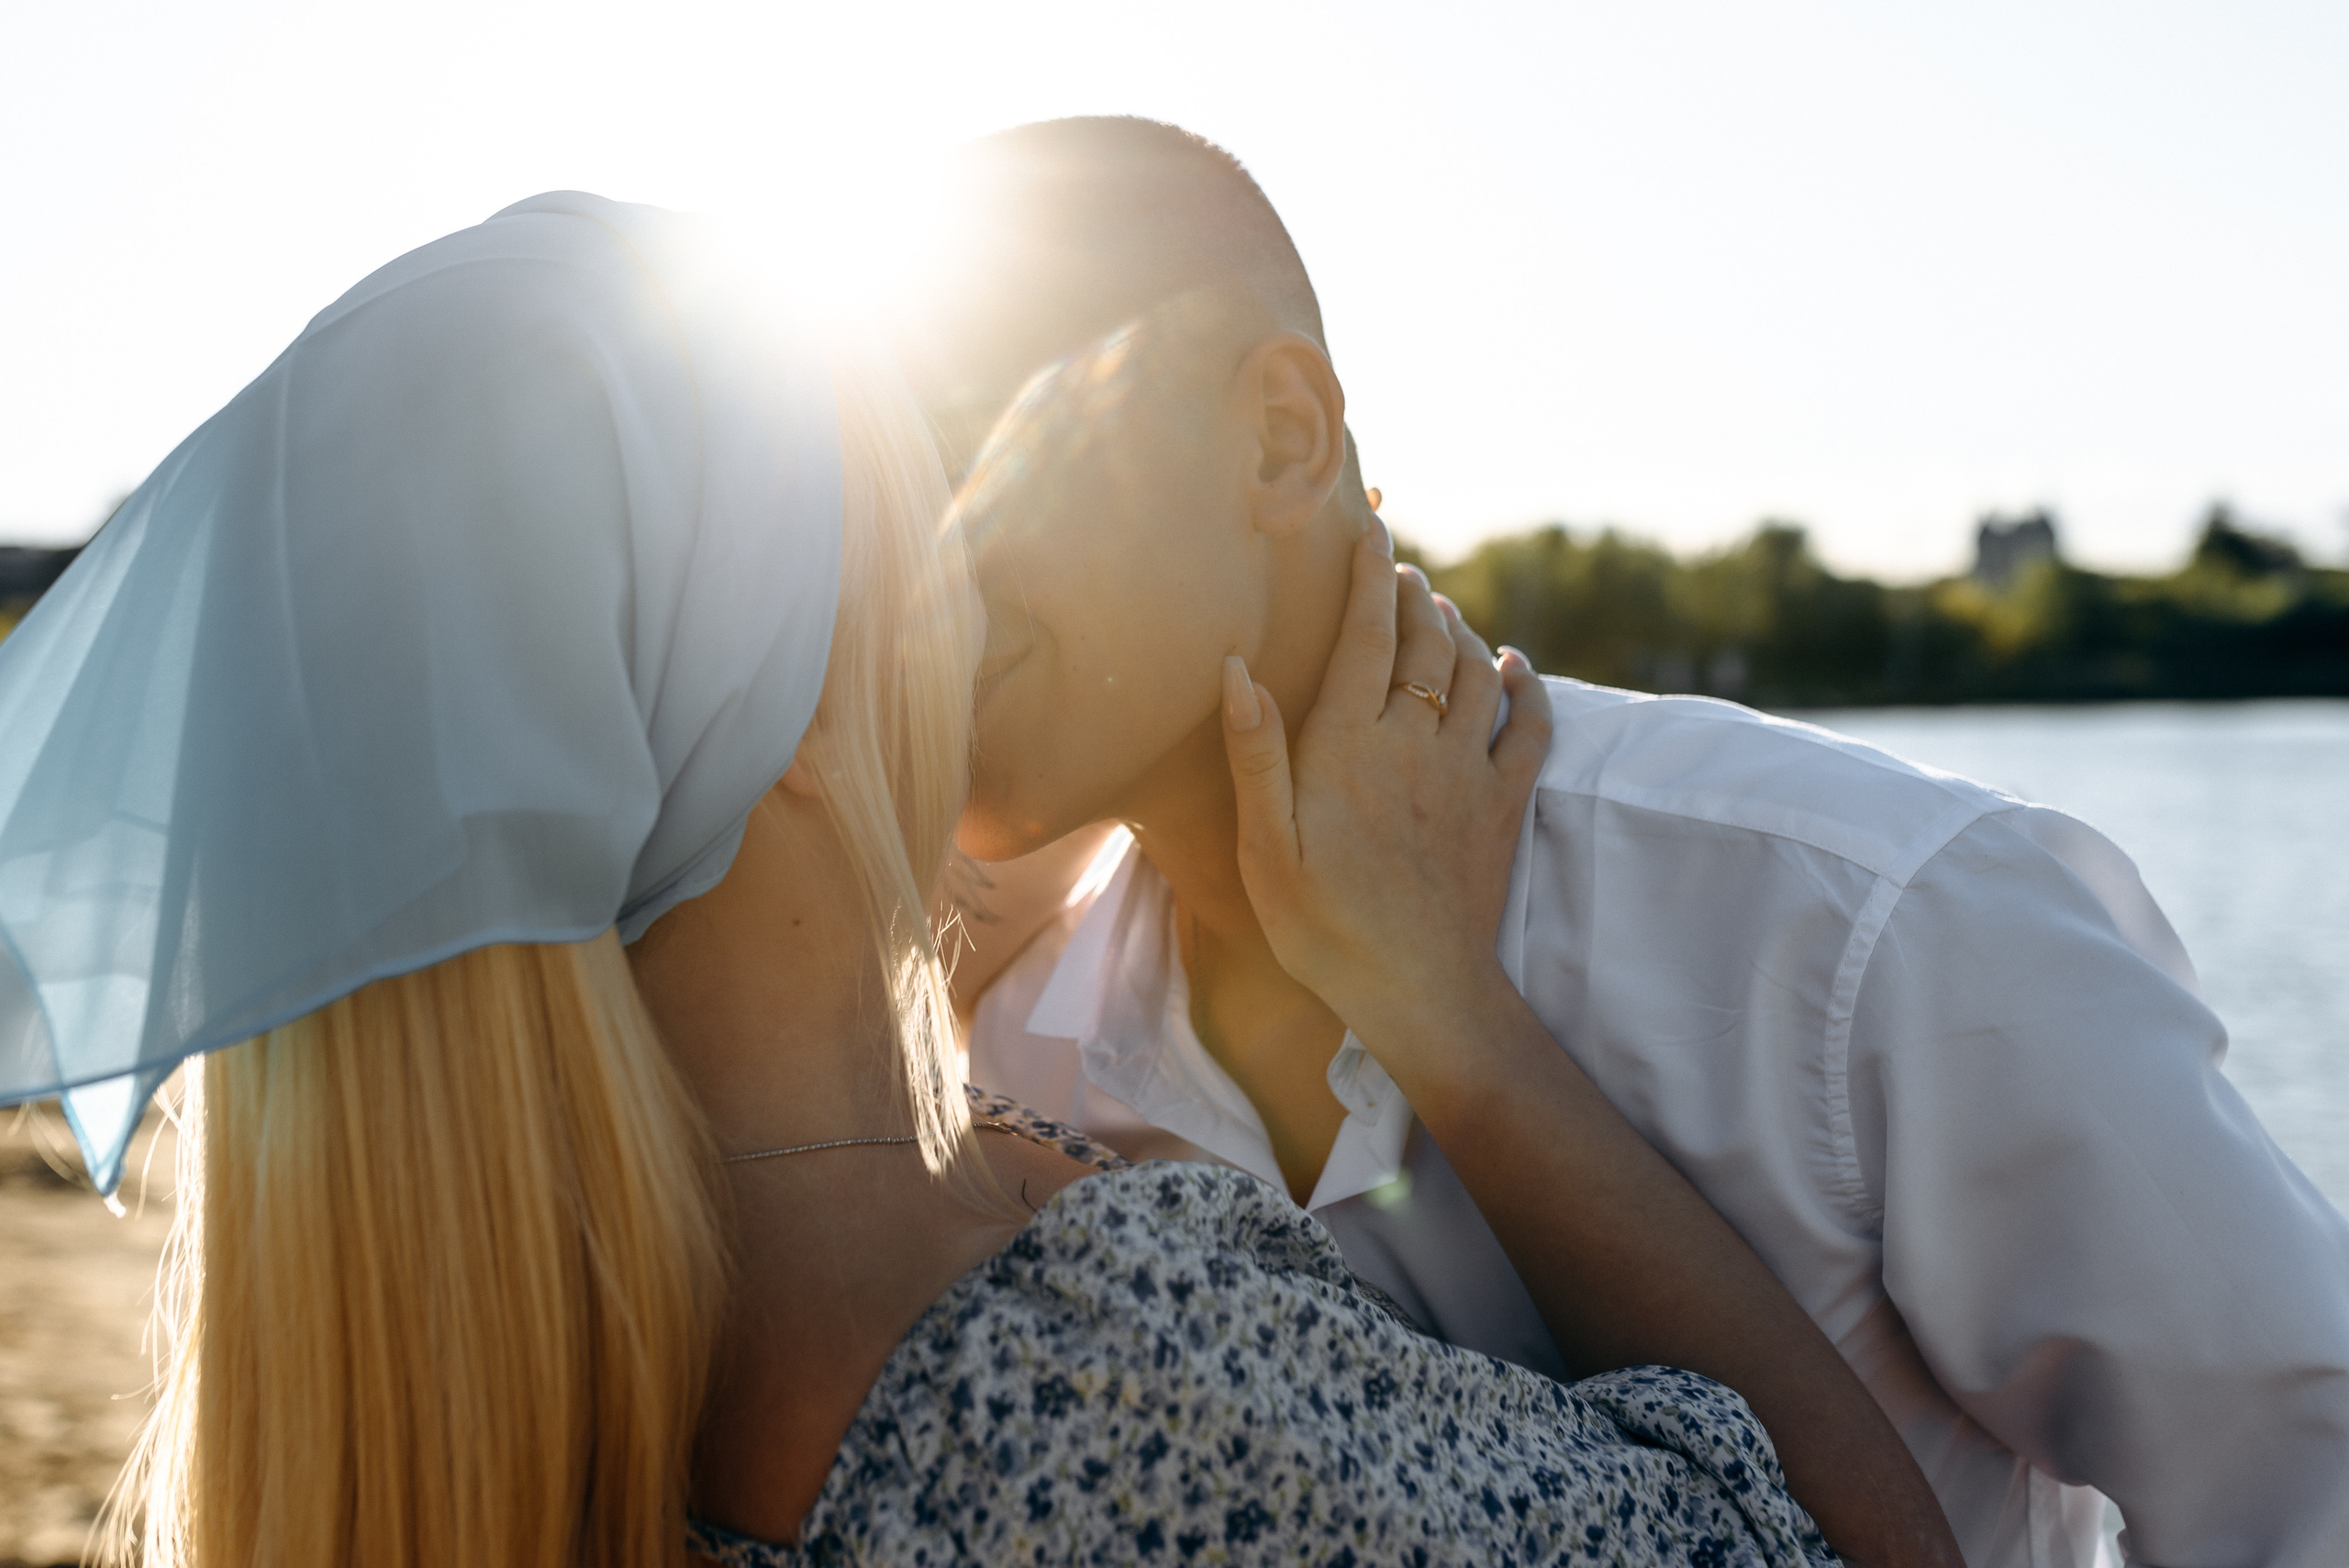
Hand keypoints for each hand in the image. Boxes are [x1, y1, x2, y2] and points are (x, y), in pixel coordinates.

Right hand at [1219, 518, 1551, 1049]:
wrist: (1420, 991)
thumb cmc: (1323, 928)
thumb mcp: (1266, 848)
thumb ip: (1256, 755)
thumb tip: (1238, 668)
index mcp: (1350, 746)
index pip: (1365, 635)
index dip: (1367, 575)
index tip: (1368, 527)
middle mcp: (1416, 743)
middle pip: (1423, 640)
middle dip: (1410, 593)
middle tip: (1395, 567)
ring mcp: (1469, 771)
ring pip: (1475, 670)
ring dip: (1459, 628)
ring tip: (1438, 607)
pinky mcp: (1504, 805)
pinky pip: (1531, 727)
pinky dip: (1527, 685)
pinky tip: (1514, 665)